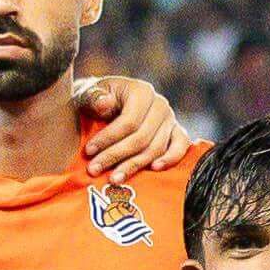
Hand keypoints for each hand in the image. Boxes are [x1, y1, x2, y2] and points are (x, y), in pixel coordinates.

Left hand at [74, 75, 188, 181]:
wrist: (108, 102)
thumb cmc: (97, 99)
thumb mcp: (89, 93)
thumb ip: (93, 96)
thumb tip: (105, 104)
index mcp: (141, 91)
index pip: (129, 121)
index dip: (108, 138)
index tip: (89, 151)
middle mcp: (160, 105)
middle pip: (141, 138)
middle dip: (116, 156)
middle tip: (94, 169)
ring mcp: (170, 119)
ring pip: (156, 148)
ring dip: (134, 165)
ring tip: (114, 178)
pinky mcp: (176, 132)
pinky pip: (180, 147)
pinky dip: (170, 159)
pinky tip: (154, 169)